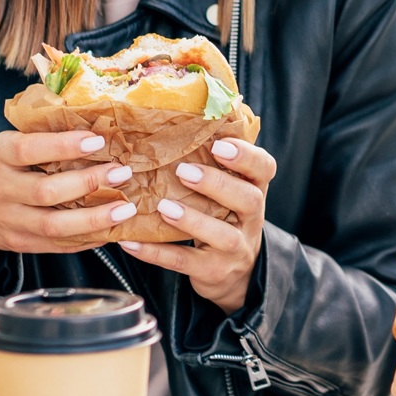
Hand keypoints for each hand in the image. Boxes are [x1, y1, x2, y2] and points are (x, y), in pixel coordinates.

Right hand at [0, 130, 137, 276]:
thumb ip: (37, 139)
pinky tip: (110, 231)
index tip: (97, 141)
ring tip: (125, 210)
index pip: (29, 150)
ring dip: (95, 219)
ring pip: (55, 225)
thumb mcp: (2, 144)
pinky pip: (57, 245)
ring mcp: (10, 220)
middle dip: (89, 183)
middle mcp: (1, 190)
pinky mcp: (20, 243)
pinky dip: (87, 240)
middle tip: (121, 173)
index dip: (64, 146)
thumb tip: (89, 123)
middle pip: (47, 192)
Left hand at [118, 138, 273, 313]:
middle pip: (248, 200)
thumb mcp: (227, 193)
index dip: (246, 156)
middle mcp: (250, 219)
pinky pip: (186, 263)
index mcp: (253, 191)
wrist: (234, 275)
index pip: (264, 169)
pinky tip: (131, 243)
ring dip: (192, 220)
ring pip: (223, 235)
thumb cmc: (221, 219)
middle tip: (184, 171)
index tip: (220, 144)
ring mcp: (236, 249)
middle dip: (217, 184)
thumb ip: (212, 165)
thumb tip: (173, 120)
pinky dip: (156, 253)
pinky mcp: (214, 272)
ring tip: (163, 207)